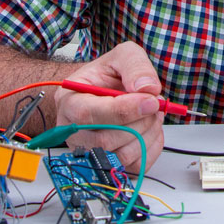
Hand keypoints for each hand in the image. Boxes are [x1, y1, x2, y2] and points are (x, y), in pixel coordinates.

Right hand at [53, 41, 164, 170]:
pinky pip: (135, 167)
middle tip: (154, 104)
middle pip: (106, 140)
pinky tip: (149, 129)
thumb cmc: (108, 75)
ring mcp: (89, 151)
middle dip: (140, 122)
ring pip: (122, 157)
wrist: (105, 90)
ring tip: (152, 114)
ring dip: (147, 134)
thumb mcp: (122, 56)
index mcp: (69, 100)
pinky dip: (151, 148)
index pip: (89, 114)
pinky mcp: (108, 164)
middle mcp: (73, 131)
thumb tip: (148, 88)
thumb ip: (135, 66)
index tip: (150, 101)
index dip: (124, 110)